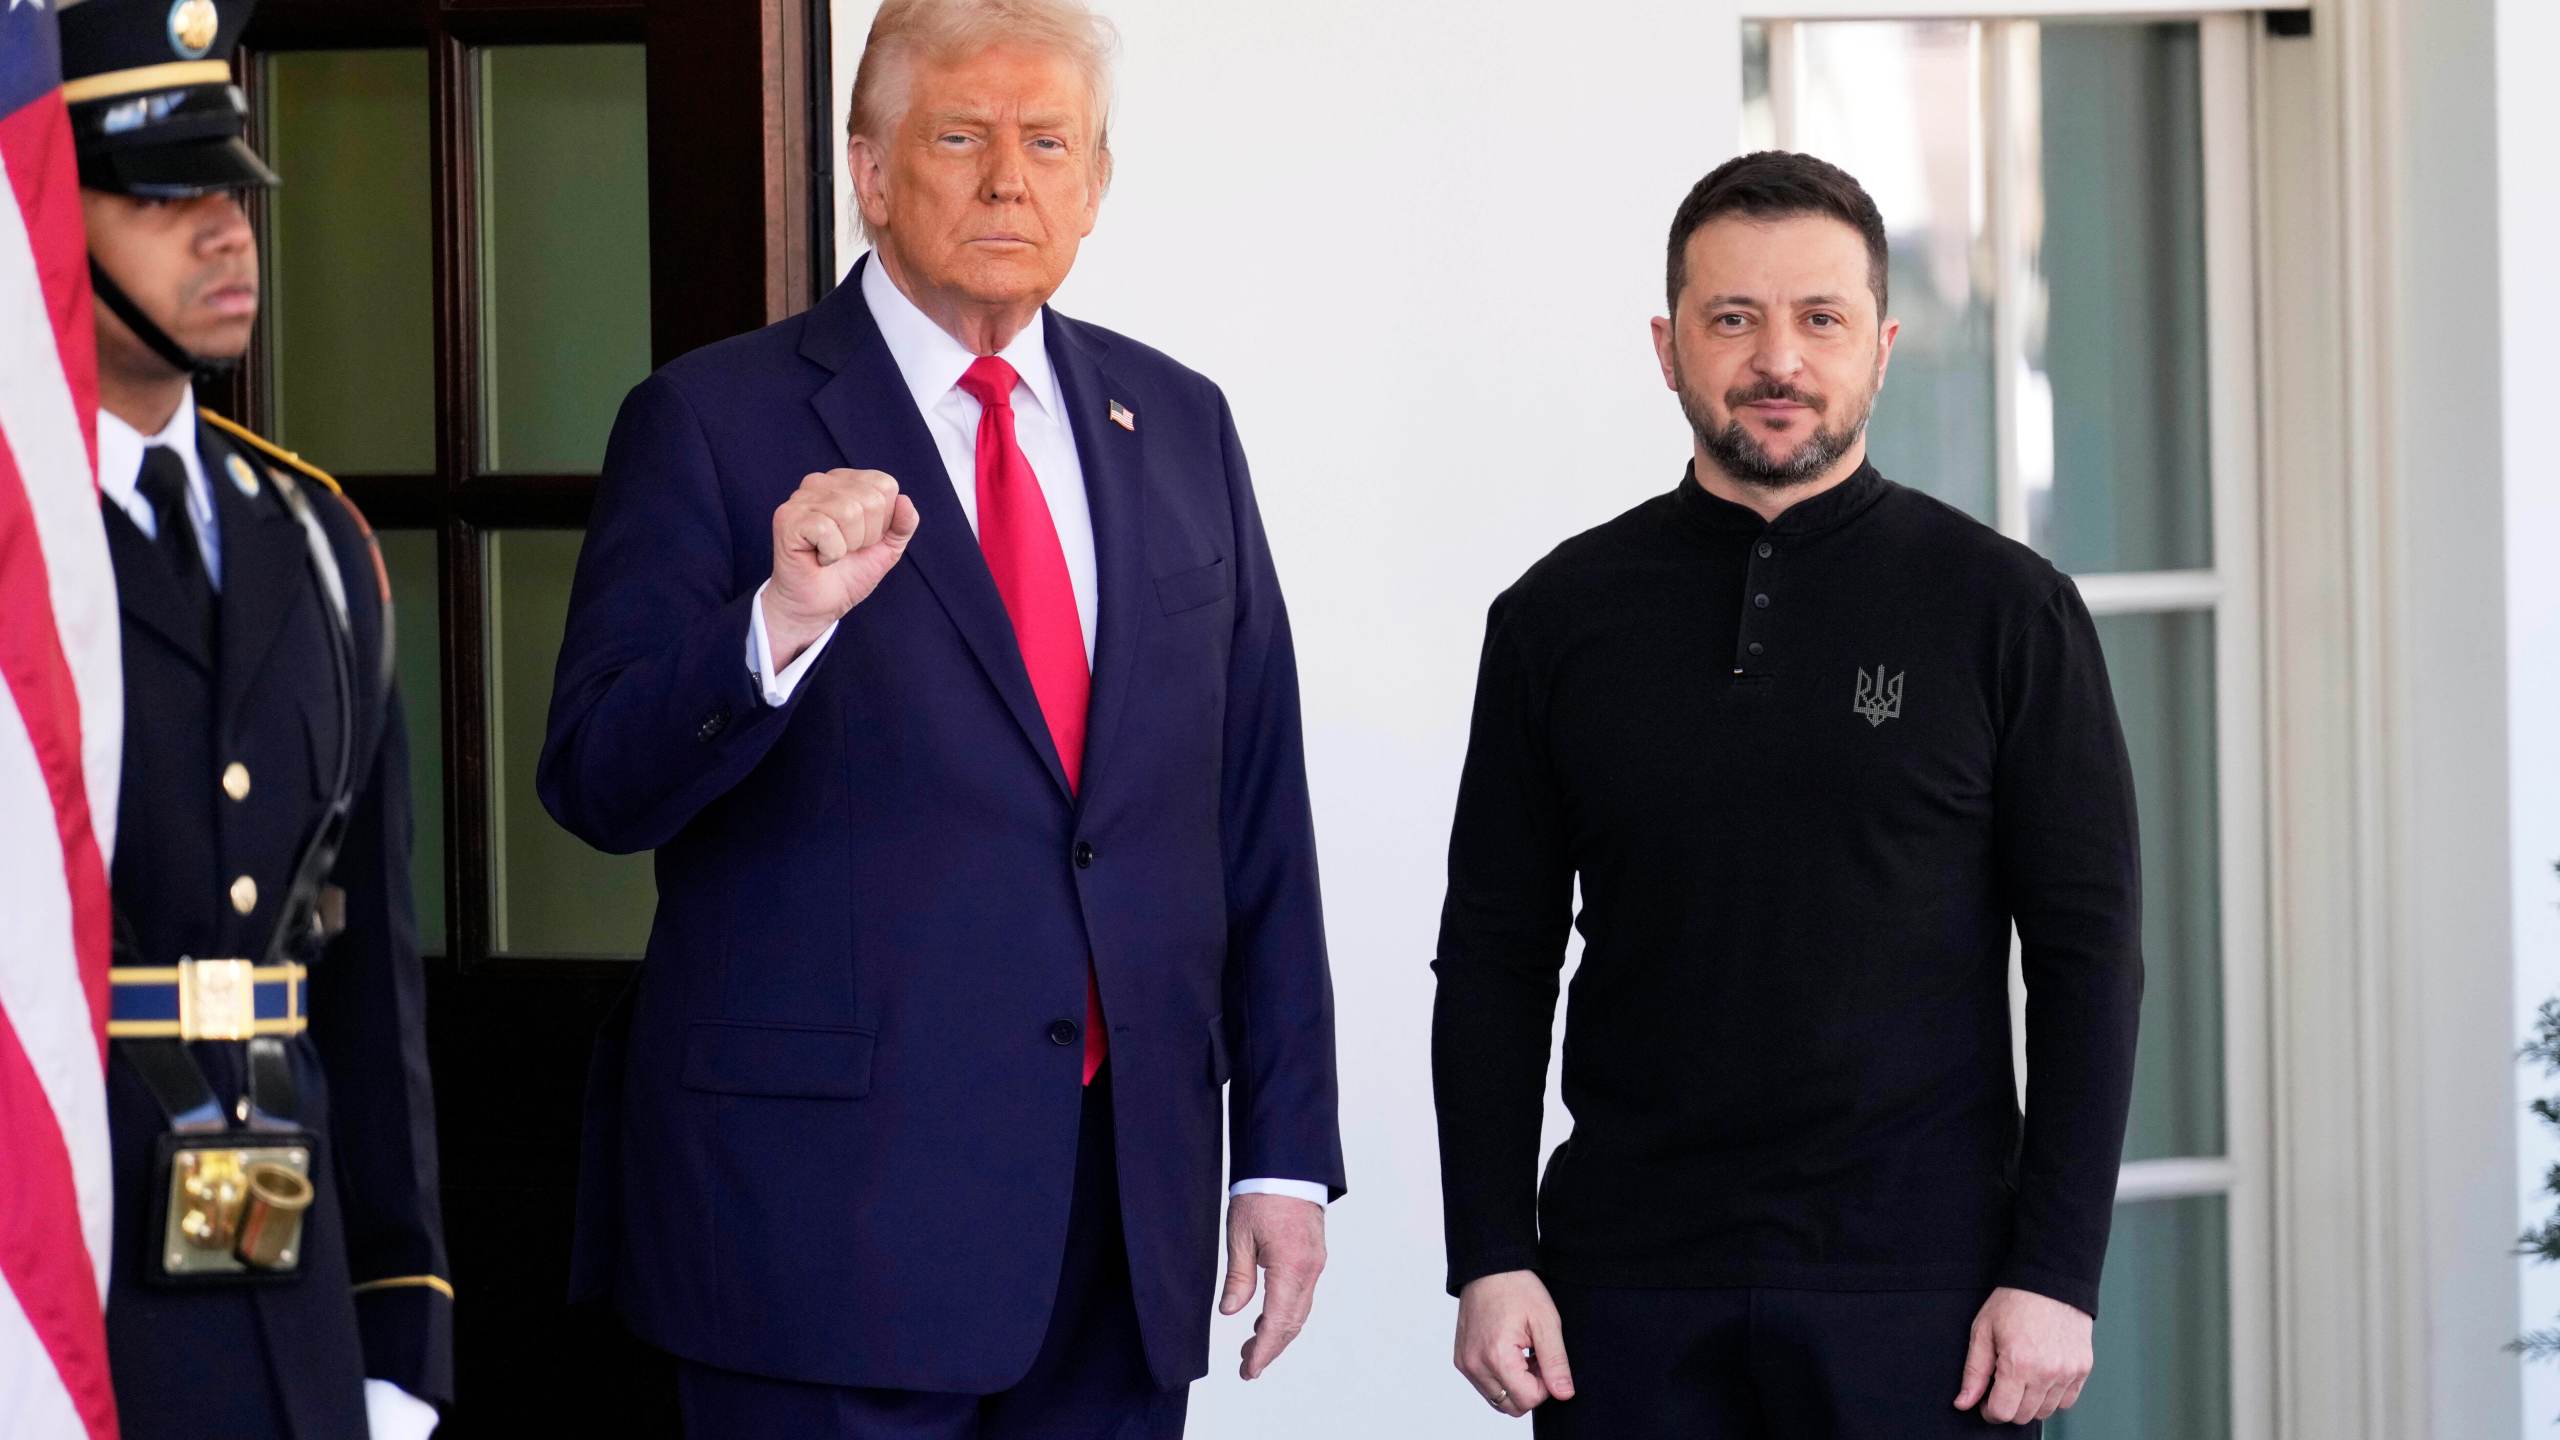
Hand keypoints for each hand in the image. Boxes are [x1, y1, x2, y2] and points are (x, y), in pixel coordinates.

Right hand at [764, 468, 919, 664]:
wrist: (818, 606)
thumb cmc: (848, 573)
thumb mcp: (887, 548)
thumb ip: (903, 524)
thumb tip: (905, 500)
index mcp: (845, 481)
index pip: (885, 485)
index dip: (883, 521)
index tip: (863, 538)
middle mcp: (820, 482)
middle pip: (870, 499)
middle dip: (867, 536)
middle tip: (846, 549)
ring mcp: (800, 498)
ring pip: (849, 512)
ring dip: (848, 545)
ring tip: (832, 553)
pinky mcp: (787, 518)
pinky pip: (826, 529)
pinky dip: (831, 553)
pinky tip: (819, 558)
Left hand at [1220, 1193, 1326, 1379]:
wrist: (1288, 1164)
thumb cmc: (1261, 1194)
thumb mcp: (1239, 1236)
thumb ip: (1238, 1278)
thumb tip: (1230, 1312)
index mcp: (1291, 1267)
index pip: (1278, 1323)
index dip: (1263, 1351)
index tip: (1248, 1370)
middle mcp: (1310, 1270)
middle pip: (1292, 1323)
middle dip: (1270, 1348)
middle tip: (1246, 1367)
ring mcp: (1315, 1263)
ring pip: (1299, 1311)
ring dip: (1278, 1332)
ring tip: (1251, 1347)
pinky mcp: (1314, 1256)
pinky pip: (1302, 1294)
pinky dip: (1286, 1313)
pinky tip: (1267, 1318)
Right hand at [1453, 1270, 1574, 1418]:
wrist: (1488, 1268)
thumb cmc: (1518, 1289)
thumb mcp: (1546, 1322)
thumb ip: (1556, 1362)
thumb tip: (1564, 1394)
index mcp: (1497, 1357)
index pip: (1528, 1400)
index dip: (1545, 1385)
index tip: (1545, 1359)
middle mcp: (1475, 1365)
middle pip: (1511, 1407)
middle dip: (1530, 1389)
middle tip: (1535, 1357)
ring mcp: (1465, 1364)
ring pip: (1498, 1399)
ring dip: (1515, 1385)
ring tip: (1522, 1354)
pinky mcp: (1461, 1360)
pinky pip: (1485, 1386)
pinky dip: (1500, 1377)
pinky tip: (1508, 1352)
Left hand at [1955, 1286, 2092, 1423]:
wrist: (2051, 1281)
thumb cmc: (2014, 1301)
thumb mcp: (1983, 1331)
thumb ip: (1974, 1372)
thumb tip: (1963, 1403)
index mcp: (2018, 1364)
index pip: (2003, 1412)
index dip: (1989, 1411)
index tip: (1985, 1401)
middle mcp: (2047, 1372)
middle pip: (2024, 1416)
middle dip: (2008, 1407)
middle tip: (2002, 1386)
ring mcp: (2068, 1372)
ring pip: (2046, 1411)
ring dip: (2030, 1403)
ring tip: (2022, 1378)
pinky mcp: (2083, 1369)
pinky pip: (2067, 1401)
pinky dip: (2053, 1397)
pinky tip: (2041, 1378)